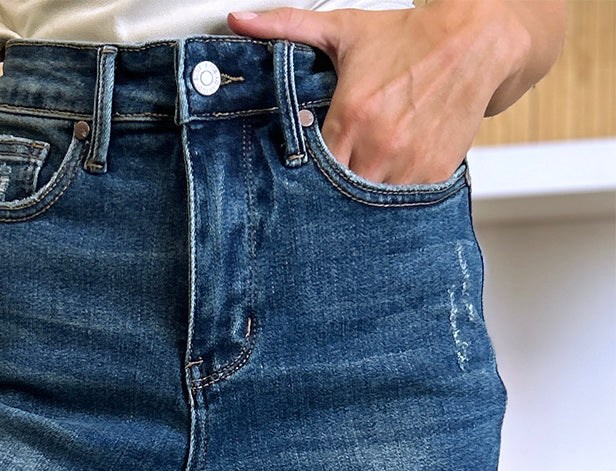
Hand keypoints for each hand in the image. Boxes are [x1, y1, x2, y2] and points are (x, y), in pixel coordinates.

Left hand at [226, 1, 530, 185]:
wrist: (473, 42)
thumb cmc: (407, 39)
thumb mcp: (344, 30)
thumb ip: (288, 27)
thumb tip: (241, 21)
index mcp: (353, 115)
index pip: (313, 169)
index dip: (306, 174)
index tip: (305, 172)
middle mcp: (380, 145)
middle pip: (339, 193)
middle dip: (331, 190)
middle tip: (331, 180)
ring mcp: (408, 164)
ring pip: (370, 205)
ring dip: (361, 197)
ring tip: (361, 176)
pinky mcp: (433, 175)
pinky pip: (402, 204)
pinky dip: (393, 195)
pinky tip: (389, 175)